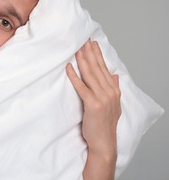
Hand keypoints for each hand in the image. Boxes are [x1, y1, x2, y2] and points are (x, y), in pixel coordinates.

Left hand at [66, 40, 120, 179]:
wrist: (104, 142)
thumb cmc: (104, 124)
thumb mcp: (113, 105)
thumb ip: (114, 88)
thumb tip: (115, 75)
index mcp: (113, 90)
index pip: (104, 68)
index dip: (97, 55)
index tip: (92, 43)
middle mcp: (109, 92)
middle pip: (97, 68)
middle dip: (89, 53)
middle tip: (82, 39)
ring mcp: (102, 98)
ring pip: (90, 75)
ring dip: (82, 61)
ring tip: (76, 49)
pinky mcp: (93, 105)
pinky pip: (82, 87)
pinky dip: (74, 76)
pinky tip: (68, 68)